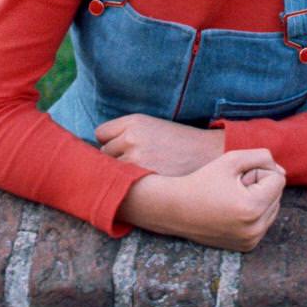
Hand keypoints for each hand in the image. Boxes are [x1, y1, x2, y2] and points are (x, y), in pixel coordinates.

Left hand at [96, 113, 224, 175]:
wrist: (207, 155)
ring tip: (144, 172)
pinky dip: (131, 185)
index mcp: (134, 121)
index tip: (122, 148)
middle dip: (116, 159)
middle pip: (104, 153)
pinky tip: (145, 182)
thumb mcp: (153, 126)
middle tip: (138, 162)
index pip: (101, 133)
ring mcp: (135, 158)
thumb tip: (99, 151)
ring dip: (123, 175)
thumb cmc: (179, 142)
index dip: (111, 142)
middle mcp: (132, 137)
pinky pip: (122, 183)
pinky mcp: (141, 177)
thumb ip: (127, 133)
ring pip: (112, 171)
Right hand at [118, 148, 285, 250]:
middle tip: (232, 188)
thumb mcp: (232, 159)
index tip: (237, 177)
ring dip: (258, 199)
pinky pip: (264, 223)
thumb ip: (262, 157)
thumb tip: (283, 172)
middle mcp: (255, 229)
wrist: (176, 210)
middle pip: (277, 195)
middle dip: (260, 186)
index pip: (278, 180)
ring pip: (273, 209)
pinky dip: (254, 214)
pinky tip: (232, 211)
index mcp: (252, 208)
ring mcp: (251, 241)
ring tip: (232, 199)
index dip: (258, 171)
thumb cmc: (203, 181)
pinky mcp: (247, 247)